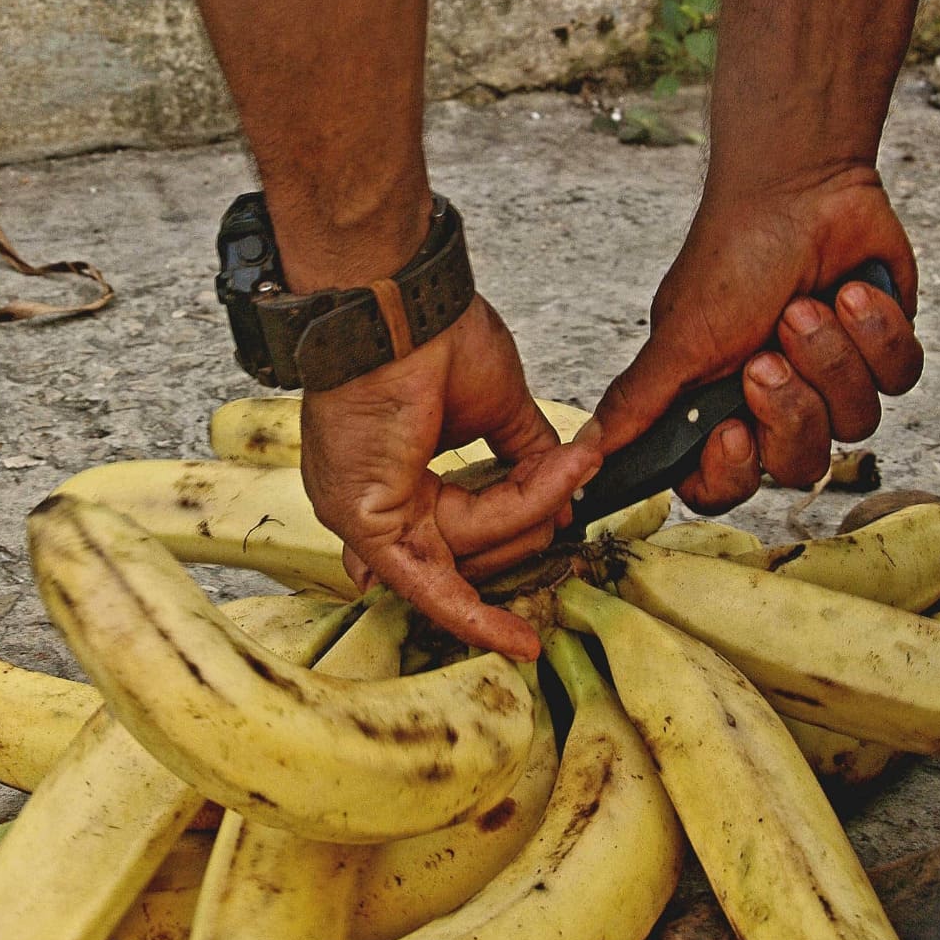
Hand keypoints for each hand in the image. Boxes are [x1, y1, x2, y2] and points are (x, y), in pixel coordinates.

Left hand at [299, 295, 600, 659]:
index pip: (457, 534)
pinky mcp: (366, 523)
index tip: (560, 527)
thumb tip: (567, 492)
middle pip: (469, 553)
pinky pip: (430, 584)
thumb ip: (525, 457)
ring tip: (569, 469)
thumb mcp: (496, 404)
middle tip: (575, 476)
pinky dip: (476, 616)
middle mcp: (374, 501)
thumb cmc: (430, 331)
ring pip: (467, 556)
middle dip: (532, 521)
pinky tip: (519, 640)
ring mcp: (364, 516)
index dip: (510, 535)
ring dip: (529, 513)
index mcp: (393, 473)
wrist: (395, 299)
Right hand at [595, 168, 922, 511]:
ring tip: (806, 306)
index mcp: (717, 411)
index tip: (731, 430)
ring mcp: (833, 382)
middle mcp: (775, 406)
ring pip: (855, 421)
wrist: (799, 189)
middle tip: (766, 354)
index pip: (724, 485)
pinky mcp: (884, 353)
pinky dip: (875, 332)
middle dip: (789, 405)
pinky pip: (897, 379)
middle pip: (798, 462)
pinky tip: (849, 294)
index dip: (733, 471)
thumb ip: (636, 406)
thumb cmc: (731, 255)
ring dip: (830, 355)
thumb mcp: (677, 339)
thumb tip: (585, 458)